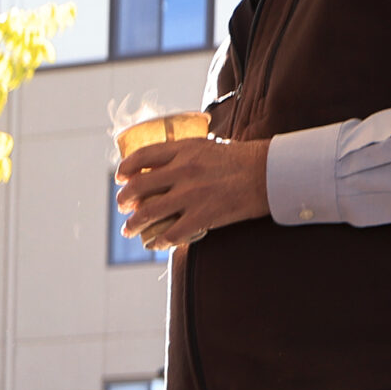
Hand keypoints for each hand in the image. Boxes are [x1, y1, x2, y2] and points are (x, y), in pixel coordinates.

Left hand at [116, 136, 270, 251]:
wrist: (270, 173)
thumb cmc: (242, 159)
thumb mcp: (208, 146)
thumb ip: (185, 153)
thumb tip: (164, 163)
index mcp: (184, 149)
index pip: (142, 157)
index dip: (125, 169)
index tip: (120, 178)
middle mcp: (183, 171)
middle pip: (138, 187)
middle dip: (124, 200)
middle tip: (122, 206)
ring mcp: (191, 195)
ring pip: (147, 213)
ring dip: (132, 224)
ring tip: (128, 229)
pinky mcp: (202, 216)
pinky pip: (170, 234)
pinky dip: (157, 241)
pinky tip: (153, 243)